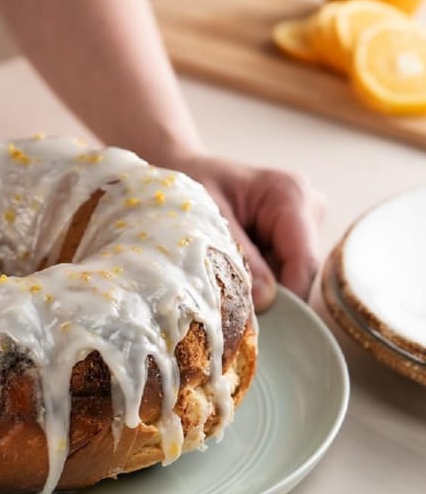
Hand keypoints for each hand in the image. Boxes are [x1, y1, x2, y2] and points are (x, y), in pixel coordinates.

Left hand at [169, 154, 324, 310]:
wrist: (185, 168)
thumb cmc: (192, 183)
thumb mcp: (208, 218)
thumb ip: (239, 258)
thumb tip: (267, 303)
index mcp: (290, 194)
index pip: (303, 260)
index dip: (287, 297)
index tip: (260, 325)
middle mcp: (307, 207)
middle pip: (299, 271)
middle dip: (270, 295)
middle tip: (232, 315)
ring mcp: (302, 223)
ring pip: (289, 275)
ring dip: (260, 288)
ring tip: (222, 287)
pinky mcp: (290, 237)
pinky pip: (278, 271)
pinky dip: (255, 281)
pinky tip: (230, 276)